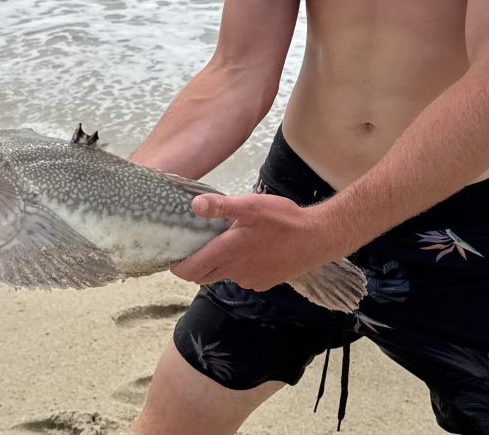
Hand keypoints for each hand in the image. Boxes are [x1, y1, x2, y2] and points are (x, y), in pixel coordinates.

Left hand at [170, 192, 338, 291]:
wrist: (317, 239)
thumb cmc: (284, 220)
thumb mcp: (251, 206)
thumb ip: (222, 206)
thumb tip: (194, 205)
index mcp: (227, 253)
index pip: (190, 270)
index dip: (177, 265)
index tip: (172, 253)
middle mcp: (235, 272)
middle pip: (203, 276)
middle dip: (194, 265)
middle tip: (194, 244)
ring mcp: (250, 280)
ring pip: (223, 275)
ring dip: (218, 263)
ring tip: (226, 240)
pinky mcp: (264, 283)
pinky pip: (242, 277)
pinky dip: (238, 266)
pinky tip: (250, 248)